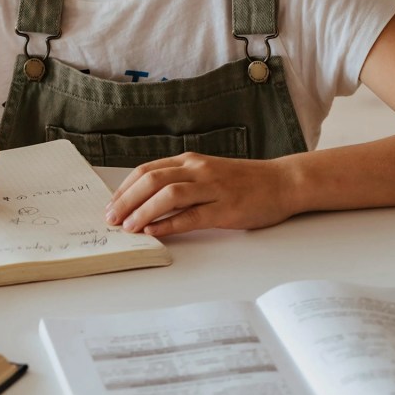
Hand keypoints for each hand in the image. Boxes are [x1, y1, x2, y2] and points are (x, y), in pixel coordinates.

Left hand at [105, 153, 298, 236]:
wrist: (282, 182)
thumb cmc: (244, 181)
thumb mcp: (207, 173)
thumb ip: (181, 182)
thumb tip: (147, 201)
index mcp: (190, 161)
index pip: (147, 170)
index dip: (125, 188)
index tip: (111, 204)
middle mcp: (198, 170)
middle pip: (152, 180)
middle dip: (126, 200)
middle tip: (111, 217)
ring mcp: (212, 188)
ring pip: (168, 195)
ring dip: (143, 211)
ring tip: (128, 227)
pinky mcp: (226, 209)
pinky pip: (192, 216)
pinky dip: (169, 224)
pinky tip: (155, 233)